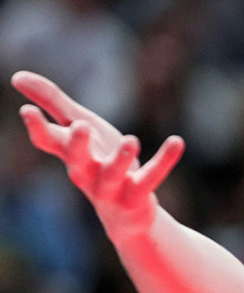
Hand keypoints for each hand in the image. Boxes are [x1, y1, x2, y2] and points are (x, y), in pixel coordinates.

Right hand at [11, 70, 183, 237]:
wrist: (125, 216)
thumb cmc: (98, 163)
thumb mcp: (79, 128)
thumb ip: (52, 102)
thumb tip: (16, 76)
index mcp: (71, 155)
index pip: (48, 142)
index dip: (37, 128)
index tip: (28, 111)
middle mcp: (87, 173)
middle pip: (77, 161)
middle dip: (78, 145)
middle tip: (80, 126)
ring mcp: (112, 189)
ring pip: (112, 176)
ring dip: (120, 160)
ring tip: (130, 139)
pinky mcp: (137, 196)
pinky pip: (151, 178)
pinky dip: (164, 161)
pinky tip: (177, 141)